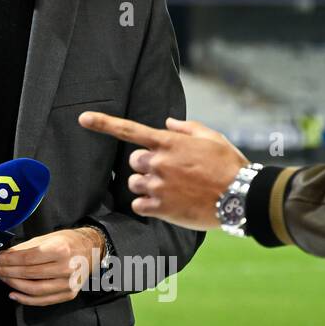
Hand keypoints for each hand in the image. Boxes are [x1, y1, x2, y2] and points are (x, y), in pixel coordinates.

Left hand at [0, 228, 104, 305]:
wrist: (91, 250)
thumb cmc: (67, 241)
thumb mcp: (46, 238)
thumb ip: (24, 248)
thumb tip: (3, 256)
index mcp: (60, 249)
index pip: (27, 258)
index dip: (8, 261)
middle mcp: (66, 268)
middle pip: (29, 274)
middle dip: (7, 272)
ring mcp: (69, 284)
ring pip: (35, 289)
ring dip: (14, 285)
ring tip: (2, 279)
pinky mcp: (69, 294)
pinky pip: (44, 300)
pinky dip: (26, 299)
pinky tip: (14, 293)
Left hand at [77, 111, 248, 229]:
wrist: (242, 197)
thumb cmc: (229, 165)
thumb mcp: (212, 138)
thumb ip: (186, 128)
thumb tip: (167, 122)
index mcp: (169, 142)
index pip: (129, 129)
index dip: (103, 123)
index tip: (82, 118)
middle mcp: (159, 162)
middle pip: (133, 161)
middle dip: (145, 165)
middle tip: (168, 172)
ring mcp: (158, 185)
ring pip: (134, 183)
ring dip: (146, 186)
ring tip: (171, 189)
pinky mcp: (161, 208)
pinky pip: (138, 205)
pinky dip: (147, 205)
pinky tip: (166, 204)